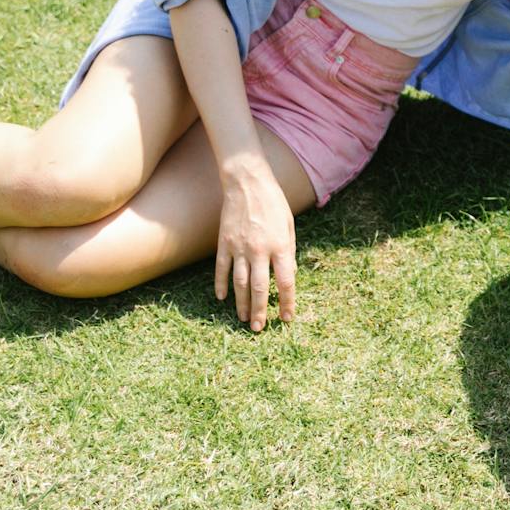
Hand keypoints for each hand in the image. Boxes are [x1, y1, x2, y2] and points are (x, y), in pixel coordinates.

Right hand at [214, 158, 297, 331]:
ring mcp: (239, 247)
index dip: (287, 302)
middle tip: (260, 328)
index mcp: (280, 246)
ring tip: (244, 319)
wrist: (247, 182)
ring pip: (239, 283)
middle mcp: (259, 250)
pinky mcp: (224, 242)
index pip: (286, 282)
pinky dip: (220, 285)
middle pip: (260, 288)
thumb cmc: (273, 202)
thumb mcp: (289, 225)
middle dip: (261, 311)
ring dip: (242, 303)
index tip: (286, 317)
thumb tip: (289, 275)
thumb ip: (289, 251)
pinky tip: (222, 298)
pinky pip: (221, 269)